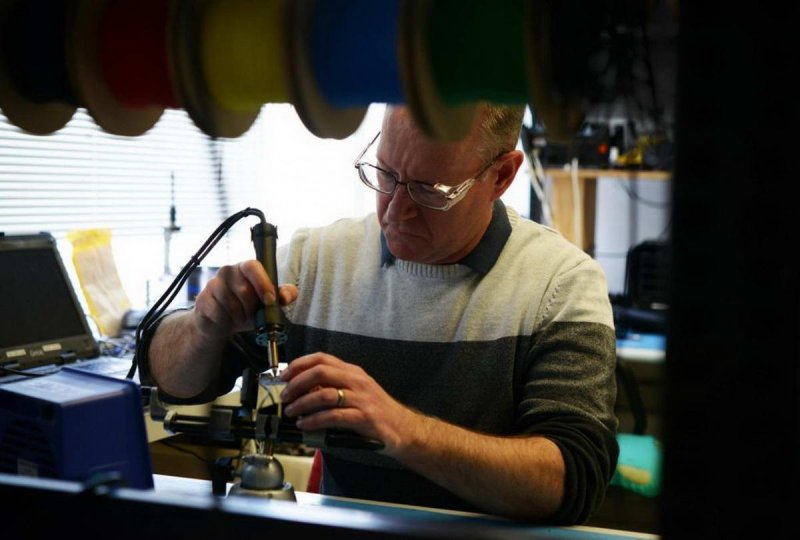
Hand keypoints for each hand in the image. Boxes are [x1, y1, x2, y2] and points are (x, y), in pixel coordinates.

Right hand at [192, 260, 297, 337]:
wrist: (220, 323)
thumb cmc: (247, 308)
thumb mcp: (268, 303)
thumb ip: (283, 296)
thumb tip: (286, 296)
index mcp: (246, 268)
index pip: (253, 266)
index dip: (262, 283)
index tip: (270, 301)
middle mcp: (228, 271)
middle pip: (244, 290)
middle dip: (251, 308)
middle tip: (251, 314)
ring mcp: (213, 284)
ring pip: (231, 304)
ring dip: (239, 316)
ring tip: (239, 317)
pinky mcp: (202, 299)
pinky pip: (218, 313)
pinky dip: (226, 322)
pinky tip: (226, 320)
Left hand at [279, 353, 420, 455]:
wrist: (403, 429)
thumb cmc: (376, 410)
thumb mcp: (357, 391)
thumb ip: (334, 387)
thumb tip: (303, 389)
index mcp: (353, 371)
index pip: (322, 358)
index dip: (299, 364)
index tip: (283, 375)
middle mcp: (357, 381)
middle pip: (320, 372)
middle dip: (297, 383)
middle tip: (285, 396)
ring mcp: (361, 399)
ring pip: (324, 395)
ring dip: (302, 404)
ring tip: (291, 413)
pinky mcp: (363, 417)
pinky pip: (333, 416)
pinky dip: (314, 420)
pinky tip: (305, 425)